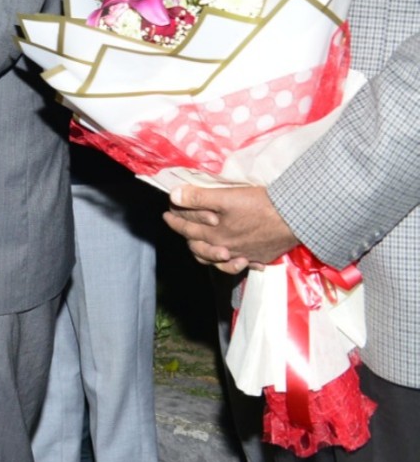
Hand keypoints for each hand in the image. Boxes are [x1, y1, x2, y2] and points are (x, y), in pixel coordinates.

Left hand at [164, 184, 298, 272]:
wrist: (295, 218)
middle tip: (180, 227)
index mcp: (215, 235)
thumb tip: (173, 196)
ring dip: (207, 254)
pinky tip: (235, 259)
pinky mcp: (261, 256)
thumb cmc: (259, 206)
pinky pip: (243, 264)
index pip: (186, 229)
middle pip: (199, 247)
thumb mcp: (226, 198)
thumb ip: (198, 198)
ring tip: (202, 247)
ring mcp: (244, 255)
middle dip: (186, 236)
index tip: (166, 214)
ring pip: (218, 261)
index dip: (174, 220)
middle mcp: (227, 249)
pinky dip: (235, 264)